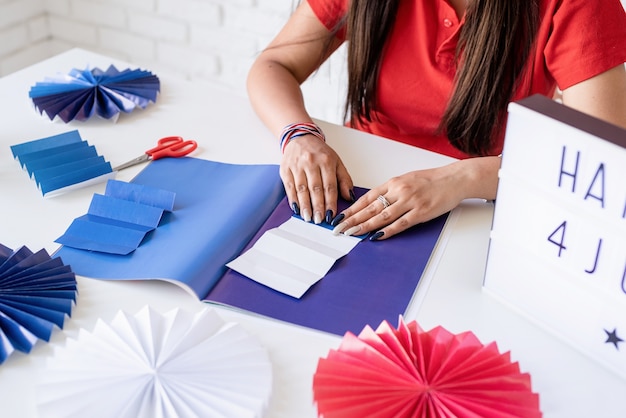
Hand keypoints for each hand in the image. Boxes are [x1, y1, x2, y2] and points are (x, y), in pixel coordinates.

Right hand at [280, 134, 353, 223]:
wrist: (300, 137)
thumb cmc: (319, 152)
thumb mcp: (336, 161)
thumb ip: (344, 179)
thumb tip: (348, 196)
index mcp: (326, 161)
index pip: (329, 185)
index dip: (330, 202)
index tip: (331, 215)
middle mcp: (311, 162)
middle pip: (315, 188)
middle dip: (317, 206)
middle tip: (319, 220)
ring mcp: (297, 166)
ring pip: (301, 189)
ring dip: (305, 205)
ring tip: (308, 217)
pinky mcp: (285, 169)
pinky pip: (289, 186)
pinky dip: (293, 199)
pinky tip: (296, 208)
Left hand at [331, 157, 499, 239]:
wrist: (454, 179)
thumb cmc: (431, 180)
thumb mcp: (406, 180)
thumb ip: (390, 192)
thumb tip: (372, 204)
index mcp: (393, 183)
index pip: (367, 198)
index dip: (351, 209)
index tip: (339, 217)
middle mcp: (399, 191)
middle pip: (370, 208)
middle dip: (352, 219)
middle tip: (338, 229)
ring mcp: (410, 202)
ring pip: (382, 216)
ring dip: (365, 226)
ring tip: (351, 233)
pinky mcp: (421, 213)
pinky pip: (400, 224)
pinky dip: (387, 231)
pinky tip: (375, 236)